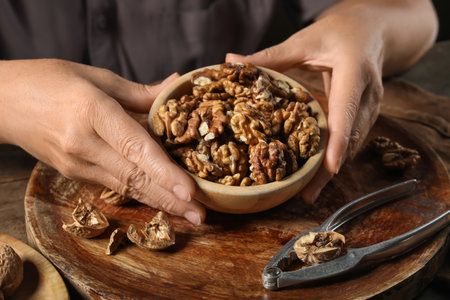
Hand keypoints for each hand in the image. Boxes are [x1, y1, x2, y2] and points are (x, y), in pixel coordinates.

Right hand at [0, 59, 204, 223]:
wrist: (0, 102)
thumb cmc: (48, 81)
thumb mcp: (96, 77)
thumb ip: (140, 91)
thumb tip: (175, 86)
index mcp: (91, 111)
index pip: (136, 147)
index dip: (165, 171)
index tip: (190, 190)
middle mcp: (83, 144)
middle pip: (135, 177)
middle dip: (170, 199)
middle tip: (201, 214)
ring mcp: (76, 163)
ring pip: (126, 187)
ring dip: (159, 201)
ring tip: (188, 213)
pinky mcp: (73, 173)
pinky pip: (114, 184)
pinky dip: (140, 192)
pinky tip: (161, 198)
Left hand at [227, 0, 436, 202]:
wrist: (372, 30)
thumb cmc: (338, 31)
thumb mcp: (304, 41)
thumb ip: (270, 56)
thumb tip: (230, 60)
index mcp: (354, 71)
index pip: (346, 109)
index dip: (338, 141)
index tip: (330, 168)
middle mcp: (369, 93)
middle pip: (350, 137)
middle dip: (329, 168)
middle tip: (306, 195)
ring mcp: (372, 106)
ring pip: (353, 143)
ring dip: (332, 168)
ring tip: (308, 192)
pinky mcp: (367, 113)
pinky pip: (351, 138)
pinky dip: (335, 156)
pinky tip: (317, 173)